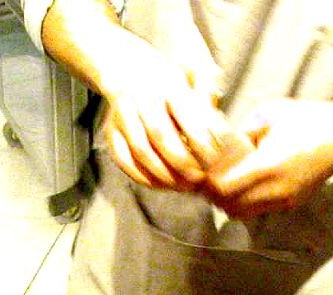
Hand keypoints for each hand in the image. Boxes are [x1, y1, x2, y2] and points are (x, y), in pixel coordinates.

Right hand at [99, 44, 233, 191]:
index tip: (214, 158)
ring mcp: (122, 115)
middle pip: (160, 134)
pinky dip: (142, 176)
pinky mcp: (110, 131)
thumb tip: (222, 132)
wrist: (129, 70)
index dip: (200, 140)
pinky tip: (161, 185)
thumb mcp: (194, 81)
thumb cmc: (171, 83)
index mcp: (166, 83)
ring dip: (164, 173)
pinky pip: (124, 160)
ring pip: (141, 149)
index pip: (185, 115)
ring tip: (183, 185)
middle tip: (199, 178)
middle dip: (181, 161)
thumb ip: (208, 104)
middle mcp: (141, 97)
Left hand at [203, 96, 332, 218]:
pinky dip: (245, 202)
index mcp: (268, 165)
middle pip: (229, 206)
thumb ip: (241, 130)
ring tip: (223, 184)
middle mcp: (276, 189)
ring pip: (242, 213)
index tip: (201, 172)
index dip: (208, 184)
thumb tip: (219, 143)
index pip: (224, 188)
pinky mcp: (291, 204)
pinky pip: (258, 210)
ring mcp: (284, 199)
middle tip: (206, 181)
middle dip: (214, 196)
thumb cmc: (306, 119)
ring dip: (228, 202)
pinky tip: (243, 185)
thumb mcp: (269, 113)